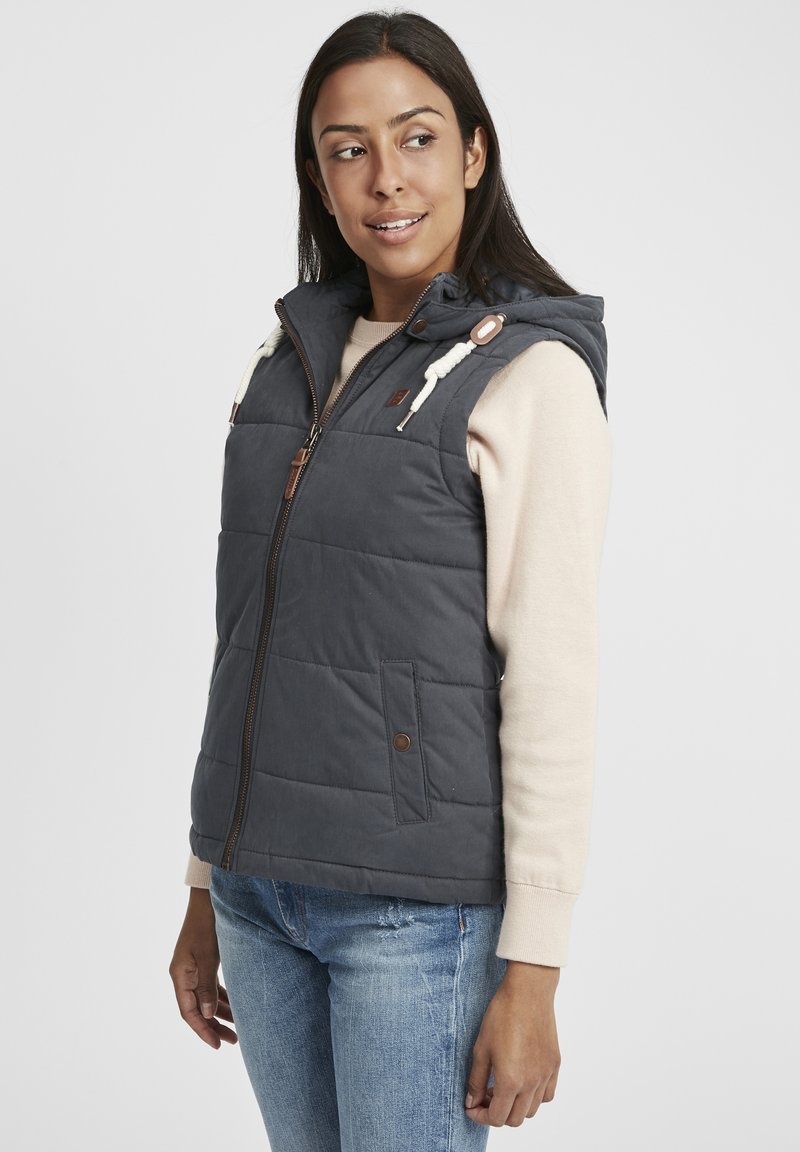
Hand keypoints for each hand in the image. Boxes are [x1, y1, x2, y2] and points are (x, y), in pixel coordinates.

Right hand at [169, 887, 237, 1048]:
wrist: (208, 900)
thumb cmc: (207, 925)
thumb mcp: (208, 957)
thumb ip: (207, 987)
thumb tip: (207, 1014)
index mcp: (180, 975)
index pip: (189, 1012)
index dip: (203, 1030)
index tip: (217, 1045)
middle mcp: (184, 975)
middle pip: (197, 1009)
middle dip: (213, 1026)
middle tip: (232, 1042)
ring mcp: (193, 969)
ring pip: (205, 1000)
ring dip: (220, 1014)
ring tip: (238, 1030)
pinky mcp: (203, 963)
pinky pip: (211, 988)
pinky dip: (222, 998)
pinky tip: (235, 1007)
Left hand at [465, 960, 560, 1126]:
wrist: (528, 992)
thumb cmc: (501, 1015)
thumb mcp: (481, 1048)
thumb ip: (476, 1080)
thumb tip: (472, 1102)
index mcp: (510, 1080)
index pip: (497, 1118)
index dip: (480, 1116)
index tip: (472, 1107)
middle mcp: (531, 1083)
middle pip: (514, 1119)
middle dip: (496, 1113)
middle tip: (485, 1096)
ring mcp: (546, 1075)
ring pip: (532, 1110)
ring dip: (515, 1106)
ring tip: (503, 1087)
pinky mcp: (555, 1065)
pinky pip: (547, 1095)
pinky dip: (534, 1097)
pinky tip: (522, 1080)